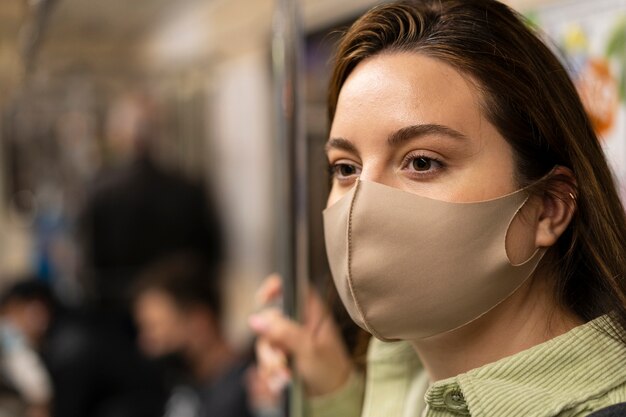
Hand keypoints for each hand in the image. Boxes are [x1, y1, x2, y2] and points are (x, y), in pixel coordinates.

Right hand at [249, 274, 353, 396]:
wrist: (332, 396)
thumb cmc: (330, 368)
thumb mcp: (309, 349)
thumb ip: (284, 332)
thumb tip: (256, 319)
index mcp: (310, 312)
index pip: (290, 288)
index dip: (274, 288)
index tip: (262, 299)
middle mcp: (296, 322)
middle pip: (269, 320)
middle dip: (270, 344)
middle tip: (280, 361)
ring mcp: (287, 339)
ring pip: (265, 343)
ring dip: (270, 362)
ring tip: (284, 377)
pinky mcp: (281, 356)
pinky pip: (265, 359)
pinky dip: (269, 372)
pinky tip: (281, 382)